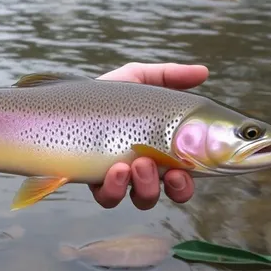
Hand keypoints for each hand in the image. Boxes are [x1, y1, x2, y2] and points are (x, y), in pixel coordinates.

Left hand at [91, 62, 208, 209]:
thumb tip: (204, 72)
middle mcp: (140, 171)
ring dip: (147, 186)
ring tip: (139, 163)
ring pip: (142, 199)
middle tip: (168, 168)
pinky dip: (115, 189)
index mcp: (158, 152)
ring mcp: (117, 178)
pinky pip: (108, 198)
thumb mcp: (138, 79)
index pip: (181, 177)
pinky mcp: (94, 182)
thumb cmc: (106, 93)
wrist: (66, 99)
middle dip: (172, 187)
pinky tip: (115, 169)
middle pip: (173, 191)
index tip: (186, 171)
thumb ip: (170, 76)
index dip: (187, 183)